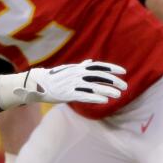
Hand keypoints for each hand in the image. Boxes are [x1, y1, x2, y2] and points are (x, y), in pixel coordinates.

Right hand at [0, 60, 127, 107]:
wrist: (37, 83)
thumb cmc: (55, 77)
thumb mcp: (69, 69)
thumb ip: (82, 66)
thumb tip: (90, 62)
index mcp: (79, 68)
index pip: (99, 66)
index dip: (112, 68)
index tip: (124, 72)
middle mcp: (78, 74)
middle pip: (100, 76)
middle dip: (113, 81)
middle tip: (125, 86)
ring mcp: (73, 84)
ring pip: (94, 86)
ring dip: (108, 90)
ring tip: (118, 95)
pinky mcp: (68, 94)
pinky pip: (84, 95)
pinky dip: (95, 97)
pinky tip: (105, 101)